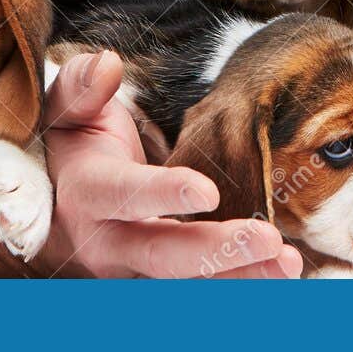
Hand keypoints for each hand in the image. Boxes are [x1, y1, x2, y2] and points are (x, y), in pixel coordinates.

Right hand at [36, 51, 302, 278]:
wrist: (64, 192)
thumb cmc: (77, 139)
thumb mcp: (70, 106)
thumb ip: (83, 85)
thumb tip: (108, 65)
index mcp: (86, 193)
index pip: (125, 195)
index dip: (164, 194)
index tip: (208, 190)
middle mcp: (106, 243)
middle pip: (162, 255)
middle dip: (216, 251)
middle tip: (269, 239)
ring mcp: (133, 268)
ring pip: (186, 281)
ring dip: (239, 276)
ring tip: (288, 263)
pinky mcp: (157, 279)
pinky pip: (199, 286)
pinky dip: (238, 282)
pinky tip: (280, 271)